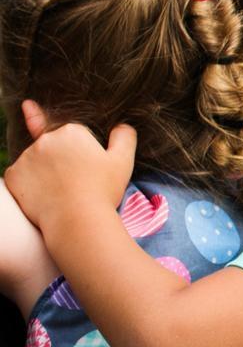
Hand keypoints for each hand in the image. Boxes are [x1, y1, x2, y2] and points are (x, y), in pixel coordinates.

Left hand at [5, 101, 135, 230]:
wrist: (77, 221)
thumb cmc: (102, 191)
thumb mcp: (123, 161)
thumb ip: (124, 137)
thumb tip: (121, 126)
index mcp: (71, 132)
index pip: (75, 135)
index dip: (85, 152)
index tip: (89, 169)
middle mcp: (45, 139)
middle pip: (54, 145)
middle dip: (63, 158)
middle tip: (78, 181)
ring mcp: (25, 157)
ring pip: (37, 161)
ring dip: (46, 171)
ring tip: (62, 192)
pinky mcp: (13, 175)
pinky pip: (21, 176)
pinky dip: (30, 185)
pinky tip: (45, 196)